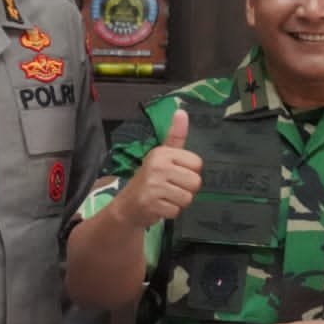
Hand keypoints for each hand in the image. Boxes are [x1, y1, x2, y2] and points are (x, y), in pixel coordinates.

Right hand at [109, 107, 202, 229]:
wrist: (126, 206)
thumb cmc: (150, 179)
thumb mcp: (162, 156)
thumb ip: (176, 136)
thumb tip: (182, 111)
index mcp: (162, 153)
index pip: (197, 163)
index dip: (190, 172)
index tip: (175, 174)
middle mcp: (157, 166)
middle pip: (195, 182)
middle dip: (186, 189)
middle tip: (170, 188)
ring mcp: (153, 185)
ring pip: (187, 198)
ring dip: (178, 202)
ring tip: (165, 197)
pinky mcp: (150, 203)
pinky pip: (176, 211)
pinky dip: (170, 212)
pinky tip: (159, 206)